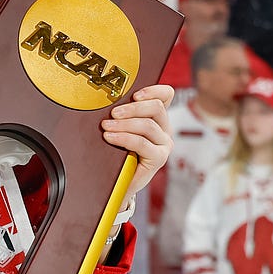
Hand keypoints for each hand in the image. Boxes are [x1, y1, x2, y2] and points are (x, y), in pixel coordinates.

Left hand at [102, 84, 174, 203]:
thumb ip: (121, 114)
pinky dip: (124, 138)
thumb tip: (107, 99)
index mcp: (158, 117)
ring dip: (124, 124)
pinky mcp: (159, 158)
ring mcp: (164, 144)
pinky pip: (142, 143)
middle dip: (132, 108)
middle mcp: (165, 129)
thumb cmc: (118, 153)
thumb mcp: (120, 128)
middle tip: (113, 113)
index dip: (153, 90)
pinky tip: (110, 137)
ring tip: (106, 127)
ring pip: (148, 125)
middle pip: (156, 108)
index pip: (166, 96)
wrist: (119, 183)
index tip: (134, 94)